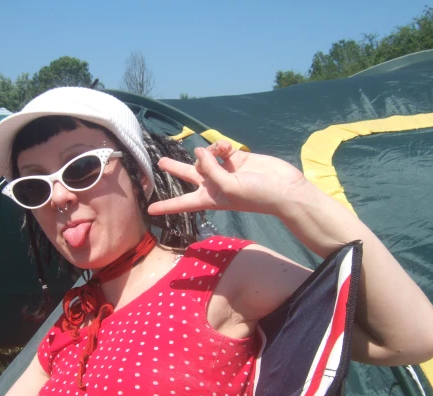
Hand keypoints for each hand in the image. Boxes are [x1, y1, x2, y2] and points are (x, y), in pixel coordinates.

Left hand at [148, 141, 308, 216]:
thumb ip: (210, 169)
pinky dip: (220, 146)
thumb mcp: (228, 187)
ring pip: (205, 157)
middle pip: (188, 175)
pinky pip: (220, 149)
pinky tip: (226, 147)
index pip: (182, 203)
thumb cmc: (255, 196)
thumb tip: (200, 151)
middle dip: (175, 168)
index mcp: (209, 199)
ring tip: (219, 151)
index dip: (166, 206)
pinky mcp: (236, 158)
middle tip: (161, 162)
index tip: (150, 211)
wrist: (283, 189)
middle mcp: (214, 185)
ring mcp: (225, 170)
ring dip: (208, 151)